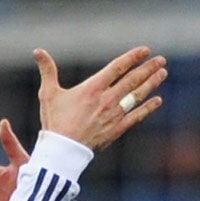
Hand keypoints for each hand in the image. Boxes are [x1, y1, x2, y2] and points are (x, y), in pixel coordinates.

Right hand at [35, 45, 167, 152]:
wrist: (63, 150)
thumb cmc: (55, 121)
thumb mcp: (48, 93)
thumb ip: (47, 70)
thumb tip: (37, 51)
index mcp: (92, 88)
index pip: (117, 68)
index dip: (132, 58)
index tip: (145, 50)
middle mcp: (106, 100)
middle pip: (132, 80)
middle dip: (148, 69)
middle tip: (161, 60)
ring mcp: (114, 115)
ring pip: (137, 96)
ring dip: (151, 84)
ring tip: (162, 74)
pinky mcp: (117, 129)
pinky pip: (136, 116)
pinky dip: (148, 108)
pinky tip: (158, 101)